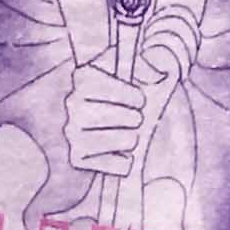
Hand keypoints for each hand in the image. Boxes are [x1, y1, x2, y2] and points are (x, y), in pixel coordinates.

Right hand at [64, 60, 148, 176]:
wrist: (123, 120)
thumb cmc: (133, 93)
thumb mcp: (143, 71)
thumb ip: (153, 65)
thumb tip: (158, 71)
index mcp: (84, 75)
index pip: (103, 86)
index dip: (127, 95)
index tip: (140, 100)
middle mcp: (72, 102)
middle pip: (107, 115)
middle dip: (131, 118)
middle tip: (136, 119)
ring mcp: (72, 131)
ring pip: (111, 140)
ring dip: (129, 139)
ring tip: (132, 136)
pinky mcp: (77, 157)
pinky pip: (109, 164)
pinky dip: (123, 163)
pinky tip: (124, 154)